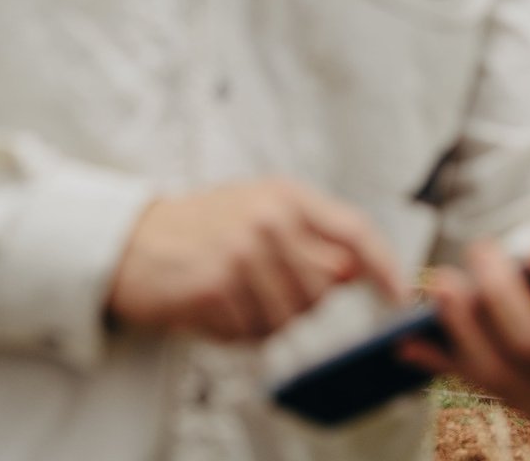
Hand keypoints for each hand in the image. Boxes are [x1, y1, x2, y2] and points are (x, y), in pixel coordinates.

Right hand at [105, 180, 406, 341]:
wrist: (129, 242)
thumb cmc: (203, 228)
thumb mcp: (260, 211)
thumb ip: (312, 236)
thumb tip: (359, 270)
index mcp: (287, 196)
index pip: (354, 231)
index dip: (385, 265)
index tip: (400, 294)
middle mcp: (269, 218)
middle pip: (325, 287)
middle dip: (302, 301)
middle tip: (261, 288)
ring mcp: (241, 252)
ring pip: (290, 317)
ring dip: (265, 320)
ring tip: (233, 296)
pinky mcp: (215, 286)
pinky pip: (249, 333)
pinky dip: (233, 331)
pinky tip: (211, 305)